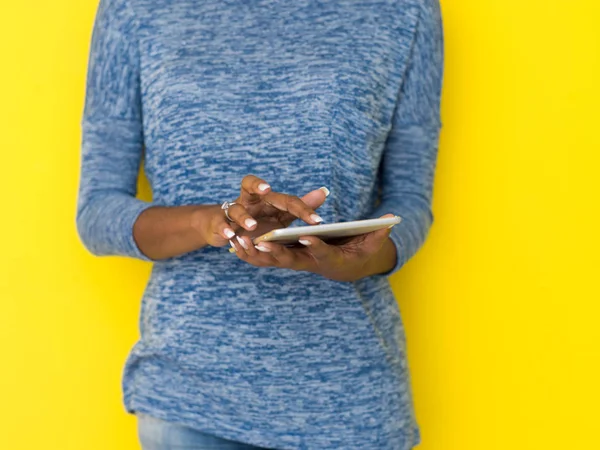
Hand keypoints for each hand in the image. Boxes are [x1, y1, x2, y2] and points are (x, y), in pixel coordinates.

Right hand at [198, 174, 328, 247]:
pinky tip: (230, 235)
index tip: (316, 220)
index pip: (284, 197)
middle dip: (259, 187)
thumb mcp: (279, 213)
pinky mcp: (219, 223)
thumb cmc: (257, 220)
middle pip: (250, 186)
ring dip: (243, 217)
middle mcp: (248, 200)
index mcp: (265, 198)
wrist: (223, 227)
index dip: (301, 207)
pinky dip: (224, 229)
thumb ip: (299, 205)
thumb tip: (324, 192)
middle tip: (267, 189)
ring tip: (252, 226)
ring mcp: (232, 211)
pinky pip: (221, 224)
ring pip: (236, 209)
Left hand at [229, 213, 397, 281]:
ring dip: (256, 255)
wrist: (348, 267)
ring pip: (273, 262)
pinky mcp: (287, 258)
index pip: (322, 253)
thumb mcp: (372, 242)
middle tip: (261, 243)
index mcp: (330, 259)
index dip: (315, 246)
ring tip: (239, 242)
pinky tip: (233, 246)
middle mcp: (310, 263)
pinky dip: (250, 255)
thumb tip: (392, 219)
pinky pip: (265, 259)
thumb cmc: (359, 252)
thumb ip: (379, 232)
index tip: (306, 238)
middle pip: (291, 261)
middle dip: (276, 253)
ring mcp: (296, 262)